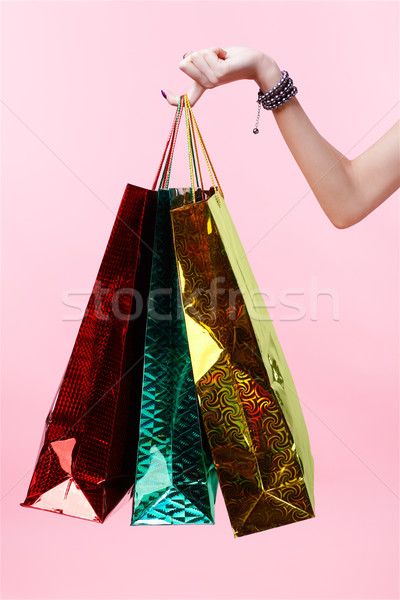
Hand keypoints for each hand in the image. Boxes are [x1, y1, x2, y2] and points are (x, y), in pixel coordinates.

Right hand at [162, 45, 281, 105]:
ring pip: (195, 56)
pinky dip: (215, 49)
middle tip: (214, 57)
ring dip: (209, 50)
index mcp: (203, 84)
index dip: (172, 98)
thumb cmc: (233, 58)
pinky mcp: (218, 74)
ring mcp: (212, 81)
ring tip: (222, 56)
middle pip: (184, 64)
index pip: (184, 99)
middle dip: (197, 54)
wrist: (254, 62)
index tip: (164, 92)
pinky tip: (225, 55)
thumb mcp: (210, 57)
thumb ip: (196, 59)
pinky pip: (206, 54)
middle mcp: (206, 85)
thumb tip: (184, 60)